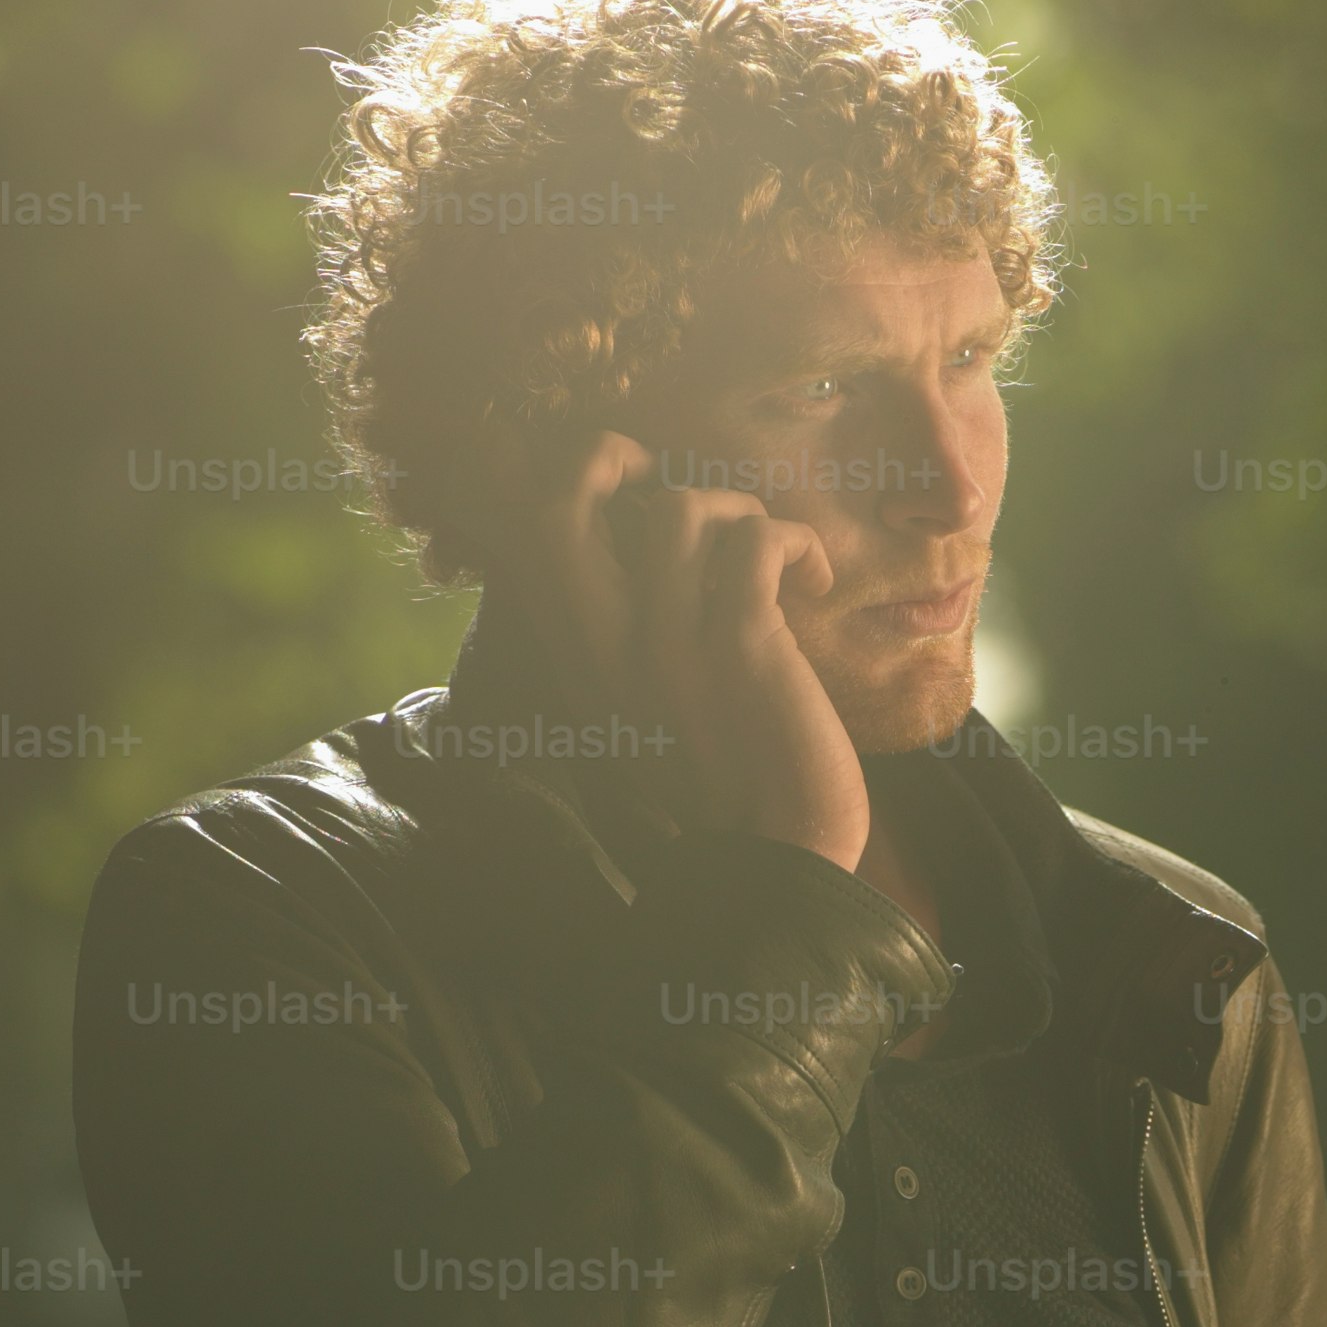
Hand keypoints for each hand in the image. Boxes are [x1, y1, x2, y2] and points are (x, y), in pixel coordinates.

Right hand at [528, 430, 868, 872]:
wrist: (777, 870)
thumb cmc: (729, 787)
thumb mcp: (648, 708)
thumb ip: (631, 639)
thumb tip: (656, 547)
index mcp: (576, 658)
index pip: (511, 537)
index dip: (534, 478)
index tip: (609, 488)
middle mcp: (602, 648)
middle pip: (549, 503)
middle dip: (602, 455)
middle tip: (656, 479)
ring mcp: (667, 646)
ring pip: (674, 507)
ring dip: (732, 505)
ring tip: (765, 553)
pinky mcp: (739, 649)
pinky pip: (757, 543)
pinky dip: (795, 543)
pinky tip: (816, 584)